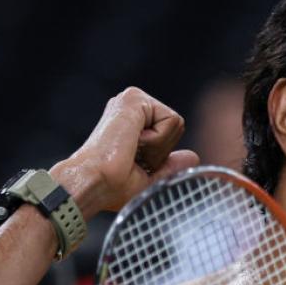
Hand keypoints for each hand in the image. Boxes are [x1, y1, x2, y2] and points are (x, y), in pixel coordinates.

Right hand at [49, 87, 199, 218]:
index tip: (132, 165)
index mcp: (131, 122)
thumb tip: (192, 156)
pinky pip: (171, 120)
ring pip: (176, 124)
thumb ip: (170, 166)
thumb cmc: (110, 187)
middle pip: (176, 128)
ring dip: (158, 149)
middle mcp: (131, 106)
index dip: (159, 157)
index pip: (170, 134)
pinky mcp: (134, 98)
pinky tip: (132, 142)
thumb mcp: (149, 180)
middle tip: (132, 159)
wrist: (93, 183)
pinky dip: (157, 141)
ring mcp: (132, 99)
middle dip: (161, 152)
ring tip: (130, 151)